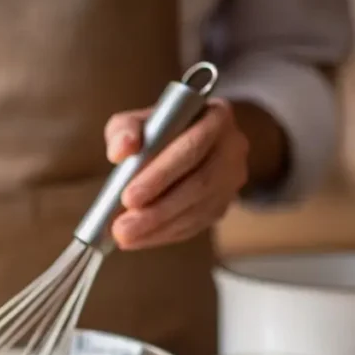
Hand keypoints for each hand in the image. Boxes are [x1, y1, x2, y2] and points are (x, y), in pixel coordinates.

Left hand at [103, 98, 248, 249]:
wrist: (183, 144)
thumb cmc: (157, 130)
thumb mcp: (137, 120)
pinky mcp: (223, 204)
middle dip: (157, 210)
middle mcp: (232, 148)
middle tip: (122, 227)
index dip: (161, 174)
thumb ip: (124, 130)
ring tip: (124, 236)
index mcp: (216, 117)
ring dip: (158, 227)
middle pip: (198, 184)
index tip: (128, 197)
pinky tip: (140, 238)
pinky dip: (165, 234)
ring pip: (197, 210)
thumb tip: (121, 150)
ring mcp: (231, 180)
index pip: (191, 147)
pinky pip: (195, 224)